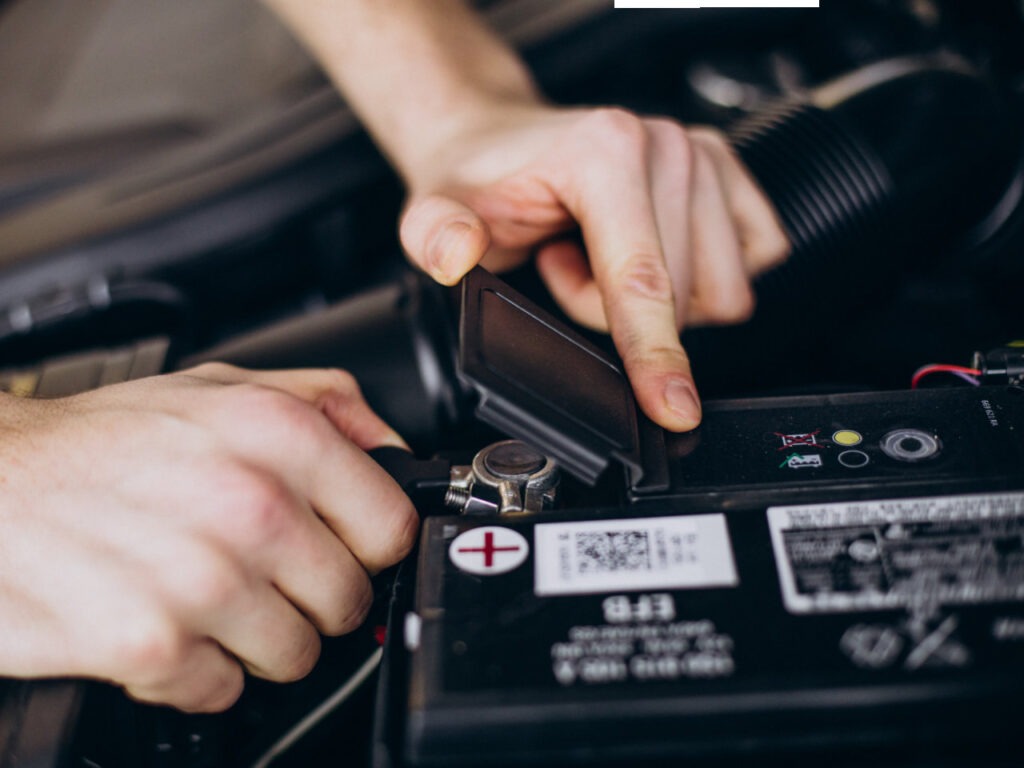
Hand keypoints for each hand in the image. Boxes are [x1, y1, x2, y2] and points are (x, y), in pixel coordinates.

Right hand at [0, 364, 416, 711]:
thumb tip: (393, 449)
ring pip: (296, 656)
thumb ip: (325, 405)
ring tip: (204, 595)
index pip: (392, 528)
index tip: (341, 547)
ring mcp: (204, 580)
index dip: (367, 545)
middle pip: (348, 600)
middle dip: (309, 596)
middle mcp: (251, 505)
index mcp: (280, 435)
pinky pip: (223, 690)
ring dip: (255, 638)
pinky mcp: (152, 645)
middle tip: (258, 572)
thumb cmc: (102, 441)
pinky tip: (162, 620)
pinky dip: (196, 670)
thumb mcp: (221, 387)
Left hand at [399, 106, 788, 430]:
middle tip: (562, 268)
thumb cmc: (478, 178)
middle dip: (616, 312)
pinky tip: (643, 252)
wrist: (496, 139)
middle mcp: (666, 145)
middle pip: (681, 299)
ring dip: (657, 299)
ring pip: (719, 290)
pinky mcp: (728, 172)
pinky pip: (752, 261)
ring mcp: (704, 154)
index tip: (674, 410)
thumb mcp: (434, 209)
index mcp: (605, 151)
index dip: (655, 354)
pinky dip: (697, 279)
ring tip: (596, 257)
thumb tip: (457, 252)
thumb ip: (436, 234)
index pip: (642, 280)